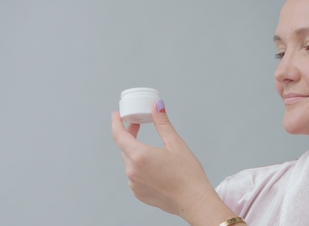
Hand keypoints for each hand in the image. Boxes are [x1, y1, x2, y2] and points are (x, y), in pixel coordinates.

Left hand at [111, 101, 215, 217]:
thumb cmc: (187, 175)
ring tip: (150, 147)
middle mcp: (132, 171)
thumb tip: (157, 107)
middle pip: (124, 148)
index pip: (119, 136)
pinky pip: (134, 175)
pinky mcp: (139, 193)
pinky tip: (154, 165)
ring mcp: (134, 184)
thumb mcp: (175, 144)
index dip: (115, 123)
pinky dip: (139, 166)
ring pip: (129, 162)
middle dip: (128, 135)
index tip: (116, 115)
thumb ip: (162, 123)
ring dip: (135, 151)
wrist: (193, 201)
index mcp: (140, 156)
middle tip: (138, 125)